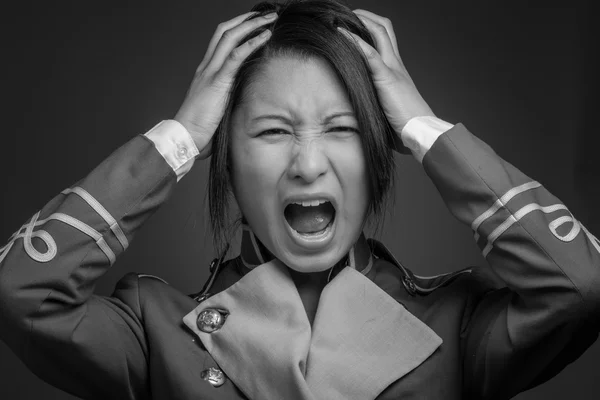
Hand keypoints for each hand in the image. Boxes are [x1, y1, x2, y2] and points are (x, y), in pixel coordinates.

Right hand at [174, 12, 276, 158]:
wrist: (186, 137)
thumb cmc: (200, 128)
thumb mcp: (216, 106)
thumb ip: (227, 95)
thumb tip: (244, 96)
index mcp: (206, 71)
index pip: (220, 39)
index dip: (238, 27)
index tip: (255, 22)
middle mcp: (207, 66)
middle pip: (224, 31)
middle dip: (246, 19)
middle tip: (266, 14)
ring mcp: (210, 72)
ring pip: (230, 37)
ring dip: (252, 25)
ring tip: (270, 19)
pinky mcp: (217, 82)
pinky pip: (235, 56)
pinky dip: (251, 43)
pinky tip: (265, 37)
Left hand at [338, 10, 434, 151]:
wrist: (420, 132)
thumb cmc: (405, 124)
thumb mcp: (387, 105)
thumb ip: (376, 97)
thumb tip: (360, 102)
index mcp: (396, 69)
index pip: (385, 37)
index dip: (369, 26)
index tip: (351, 24)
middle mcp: (395, 64)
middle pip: (383, 28)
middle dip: (364, 16)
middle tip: (345, 15)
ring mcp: (392, 69)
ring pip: (379, 33)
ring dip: (359, 22)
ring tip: (339, 20)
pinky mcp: (386, 79)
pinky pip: (370, 55)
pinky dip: (355, 42)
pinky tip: (341, 34)